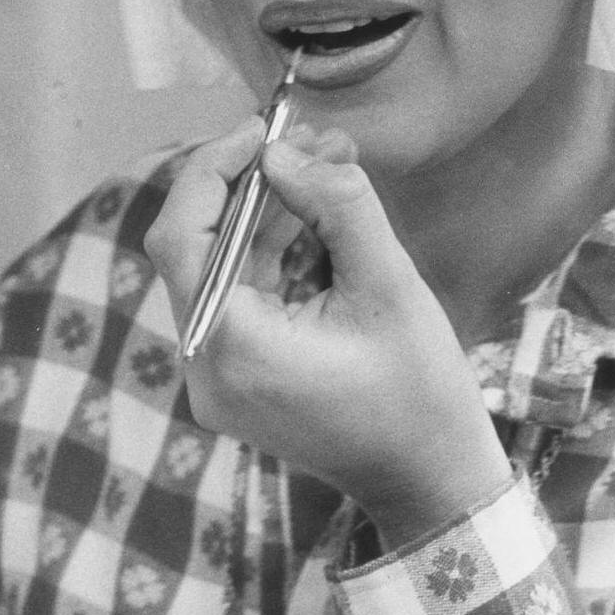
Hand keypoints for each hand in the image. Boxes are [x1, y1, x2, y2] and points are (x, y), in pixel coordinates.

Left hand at [146, 124, 510, 548]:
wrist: (432, 483)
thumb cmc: (420, 393)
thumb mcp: (389, 286)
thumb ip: (336, 207)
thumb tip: (284, 152)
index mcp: (233, 348)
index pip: (182, 237)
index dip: (211, 171)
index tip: (260, 130)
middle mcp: (206, 368)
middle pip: (197, 250)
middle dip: (251, 185)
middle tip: (311, 139)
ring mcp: (218, 380)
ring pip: (221, 270)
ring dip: (268, 215)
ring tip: (329, 162)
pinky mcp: (238, 382)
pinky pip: (240, 300)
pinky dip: (273, 255)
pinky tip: (319, 217)